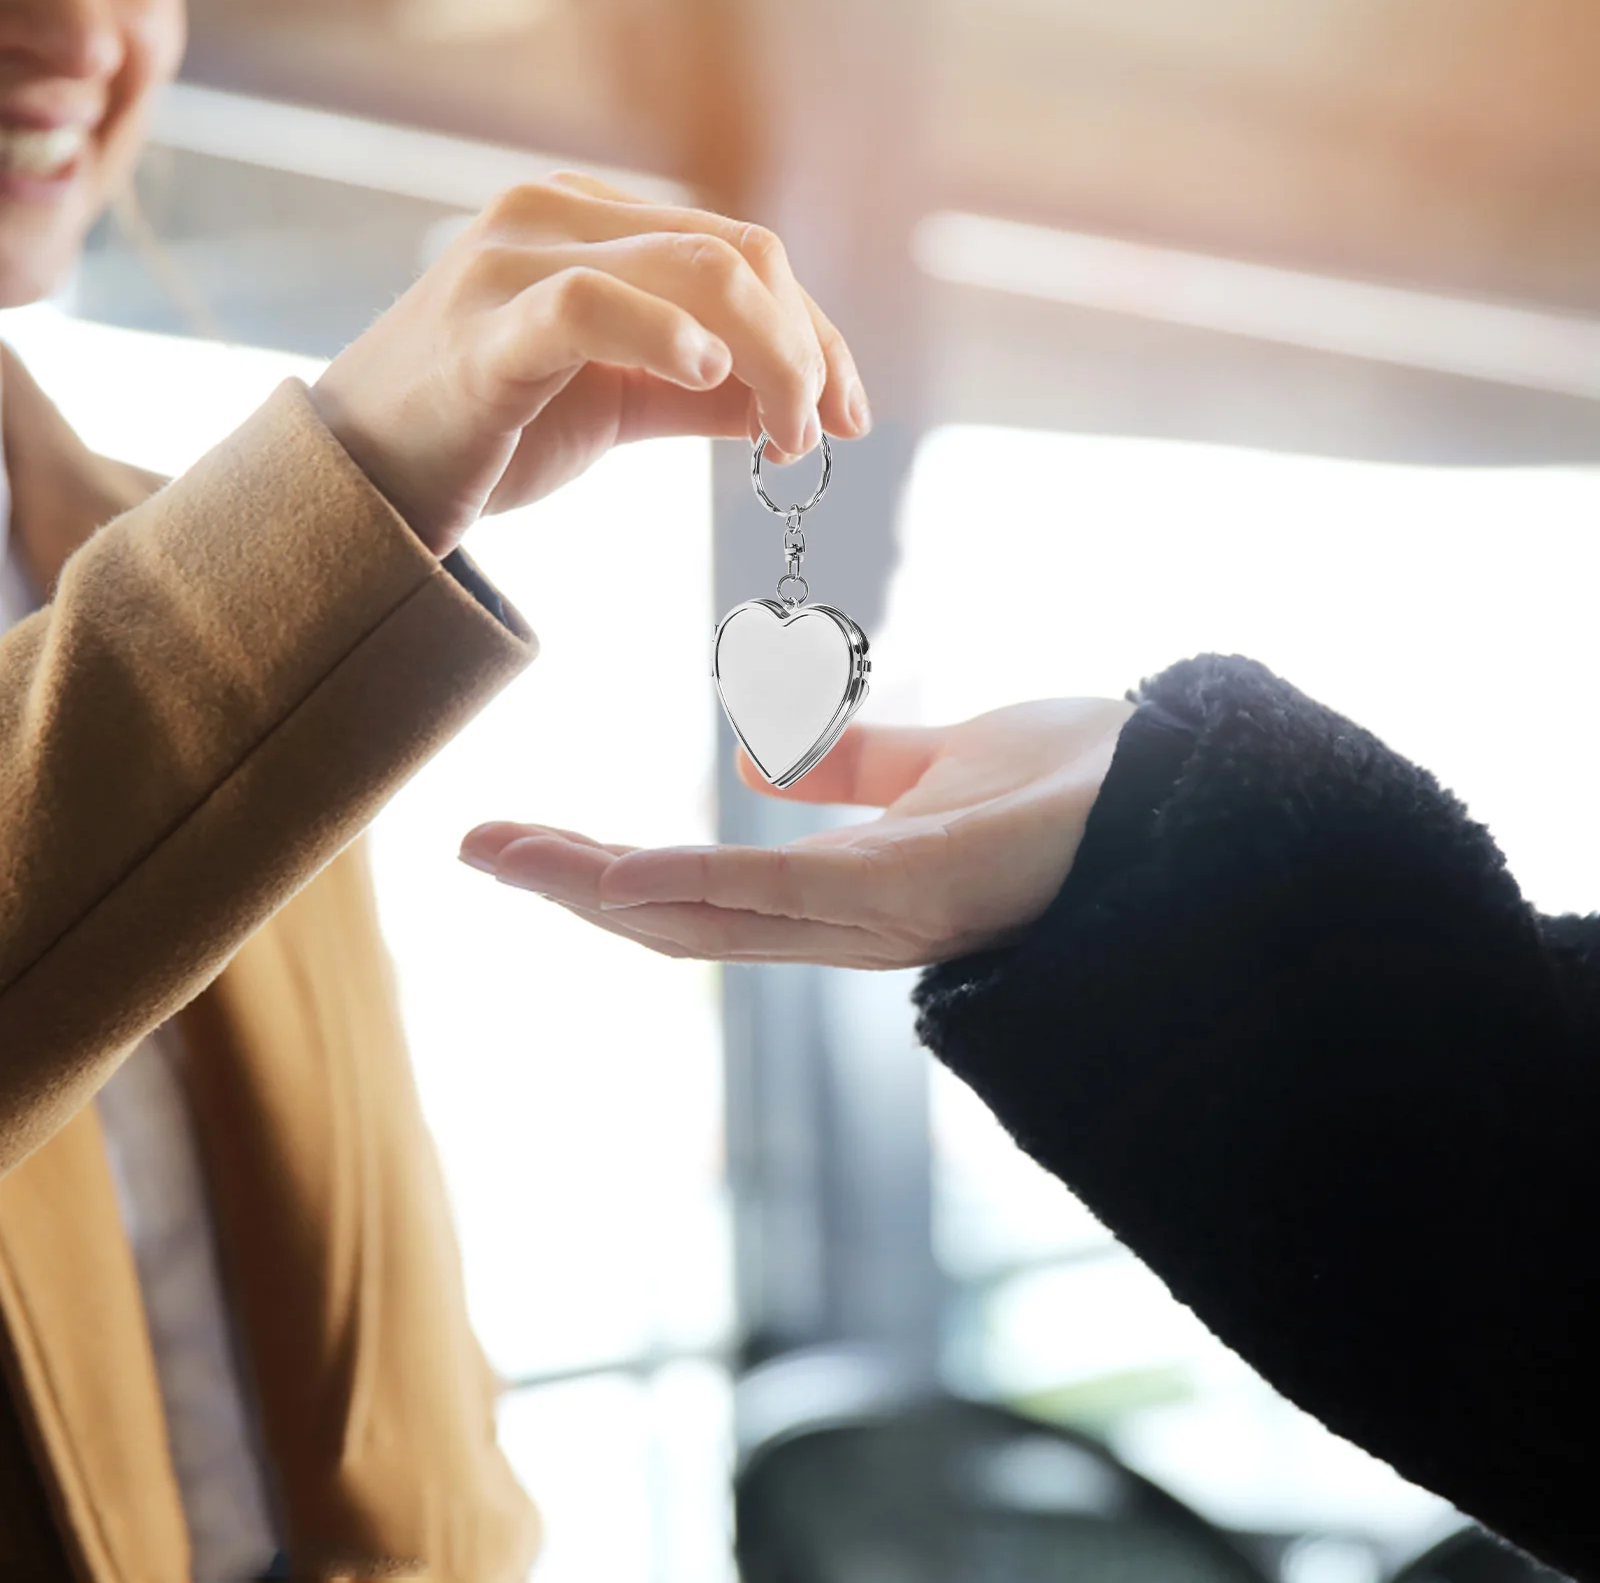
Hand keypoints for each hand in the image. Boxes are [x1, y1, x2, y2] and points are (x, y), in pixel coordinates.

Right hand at [309, 171, 868, 556]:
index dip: (815, 331)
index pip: (740, 252)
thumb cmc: (486, 435)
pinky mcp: (487, 327)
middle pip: (735, 255)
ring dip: (769, 357)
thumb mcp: (617, 405)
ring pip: (691, 270)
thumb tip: (797, 405)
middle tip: (823, 436)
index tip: (850, 414)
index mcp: (591, 223)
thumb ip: (701, 393)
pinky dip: (666, 336)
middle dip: (806, 348)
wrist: (365, 485)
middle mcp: (557, 216)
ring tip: (786, 437)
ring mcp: (516, 261)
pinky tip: (711, 382)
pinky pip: (592, 304)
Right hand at [460, 699, 1135, 968]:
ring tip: (508, 857)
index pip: (700, 893)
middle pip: (684, 920)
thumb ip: (848, 766)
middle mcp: (848, 923)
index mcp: (846, 892)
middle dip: (574, 891)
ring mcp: (880, 919)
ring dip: (601, 892)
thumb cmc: (1074, 786)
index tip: (521, 841)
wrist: (1185, 795)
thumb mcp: (938, 762)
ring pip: (712, 918)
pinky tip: (620, 873)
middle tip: (476, 850)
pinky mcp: (919, 894)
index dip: (605, 875)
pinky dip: (697, 885)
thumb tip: (751, 753)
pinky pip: (787, 894)